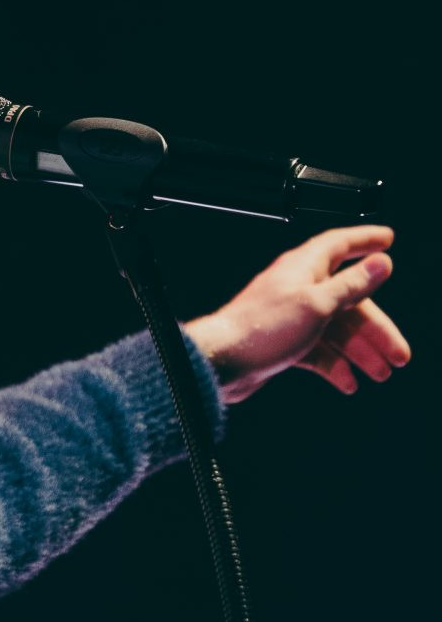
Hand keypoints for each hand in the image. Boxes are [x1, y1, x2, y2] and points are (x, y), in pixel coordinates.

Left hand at [185, 226, 410, 404]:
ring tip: (380, 372)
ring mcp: (292, 315)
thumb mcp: (318, 304)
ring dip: (360, 351)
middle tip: (399, 353)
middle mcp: (299, 288)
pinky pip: (318, 350)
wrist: (222, 362)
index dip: (365, 241)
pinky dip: (334, 365)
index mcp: (304, 268)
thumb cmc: (261, 329)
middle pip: (349, 300)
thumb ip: (351, 284)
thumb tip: (380, 263)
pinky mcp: (285, 341)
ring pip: (336, 329)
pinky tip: (347, 381)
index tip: (387, 239)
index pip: (340, 245)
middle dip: (376, 327)